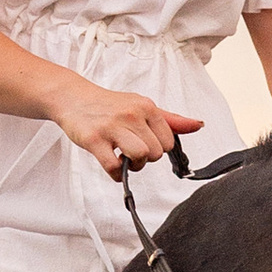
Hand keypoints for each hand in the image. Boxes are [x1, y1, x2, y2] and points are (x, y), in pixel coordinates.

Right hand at [55, 81, 204, 181]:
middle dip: (146, 159)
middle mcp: (132, 115)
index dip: (158, 149)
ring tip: (123, 158)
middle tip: (131, 151)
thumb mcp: (142, 106)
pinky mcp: (95, 140)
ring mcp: (112, 127)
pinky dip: (116, 174)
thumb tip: (198, 125)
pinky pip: (114, 167)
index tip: (145, 143)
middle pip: (156, 153)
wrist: (74, 98)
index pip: (169, 142)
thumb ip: (170, 120)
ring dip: (133, 166)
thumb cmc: (110, 105)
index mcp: (147, 107)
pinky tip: (112, 164)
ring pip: (140, 157)